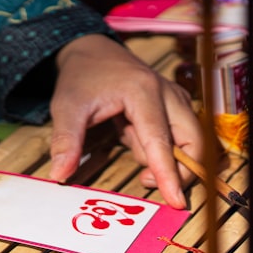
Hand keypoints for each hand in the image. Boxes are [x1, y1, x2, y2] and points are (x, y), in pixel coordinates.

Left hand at [49, 34, 202, 208]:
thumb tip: (59, 175)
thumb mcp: (66, 107)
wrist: (92, 51)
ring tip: (127, 139)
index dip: (168, 174)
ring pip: (190, 141)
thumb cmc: (81, 78)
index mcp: (143, 91)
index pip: (160, 140)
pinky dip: (162, 147)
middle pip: (193, 142)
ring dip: (164, 156)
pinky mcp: (177, 105)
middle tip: (144, 180)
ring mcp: (176, 98)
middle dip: (178, 170)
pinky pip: (181, 137)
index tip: (176, 201)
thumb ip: (66, 141)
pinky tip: (135, 133)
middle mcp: (168, 93)